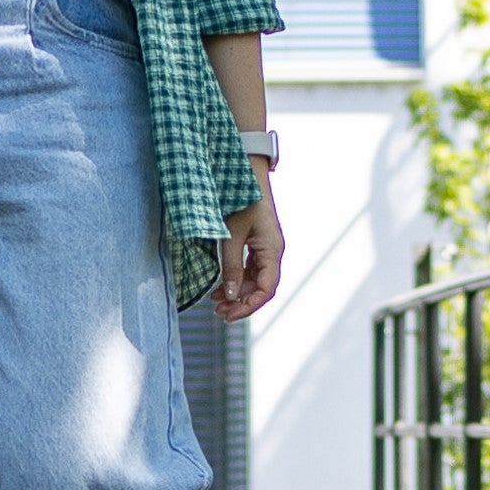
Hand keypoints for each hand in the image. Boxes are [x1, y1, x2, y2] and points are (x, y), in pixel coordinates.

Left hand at [213, 181, 285, 318]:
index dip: (249, 305)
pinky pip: (250, 269)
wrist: (248, 175)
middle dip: (241, 303)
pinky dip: (237, 280)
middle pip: (261, 288)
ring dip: (238, 293)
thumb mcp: (231, 235)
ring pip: (255, 280)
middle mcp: (273, 252)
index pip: (266, 289)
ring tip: (216, 304)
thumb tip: (231, 295)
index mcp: (272, 250)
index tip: (229, 314)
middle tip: (219, 313)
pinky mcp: (258, 245)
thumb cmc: (241, 200)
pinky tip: (221, 288)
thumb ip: (230, 266)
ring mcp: (266, 249)